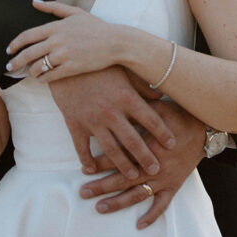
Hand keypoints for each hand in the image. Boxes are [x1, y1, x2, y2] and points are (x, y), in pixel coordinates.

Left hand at [5, 0, 116, 78]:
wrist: (115, 42)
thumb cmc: (96, 27)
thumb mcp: (75, 12)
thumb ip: (53, 7)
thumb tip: (33, 2)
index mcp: (56, 27)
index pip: (27, 36)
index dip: (15, 44)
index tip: (9, 50)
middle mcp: (57, 41)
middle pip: (28, 54)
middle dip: (16, 62)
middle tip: (10, 67)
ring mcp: (64, 55)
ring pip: (38, 67)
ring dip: (30, 72)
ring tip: (30, 73)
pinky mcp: (71, 68)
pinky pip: (50, 76)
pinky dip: (43, 79)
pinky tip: (43, 78)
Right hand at [48, 67, 175, 178]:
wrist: (64, 61)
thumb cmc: (98, 64)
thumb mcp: (123, 71)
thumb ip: (142, 85)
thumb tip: (161, 95)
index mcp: (126, 97)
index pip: (151, 120)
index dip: (163, 134)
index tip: (172, 145)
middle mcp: (111, 112)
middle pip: (134, 141)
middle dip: (147, 158)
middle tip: (156, 169)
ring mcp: (92, 120)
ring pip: (111, 150)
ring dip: (123, 165)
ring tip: (133, 176)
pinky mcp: (74, 123)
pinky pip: (81, 148)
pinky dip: (87, 160)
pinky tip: (91, 170)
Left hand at [79, 102, 206, 228]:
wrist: (204, 129)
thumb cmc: (177, 115)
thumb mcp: (156, 108)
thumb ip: (136, 110)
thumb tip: (115, 101)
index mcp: (148, 146)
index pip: (120, 156)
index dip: (101, 162)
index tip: (84, 168)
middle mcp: (154, 165)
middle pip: (123, 178)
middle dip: (101, 186)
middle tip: (83, 192)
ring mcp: (164, 178)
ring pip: (138, 194)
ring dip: (118, 203)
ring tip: (100, 208)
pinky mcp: (174, 185)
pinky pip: (162, 204)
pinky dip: (152, 215)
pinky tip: (139, 225)